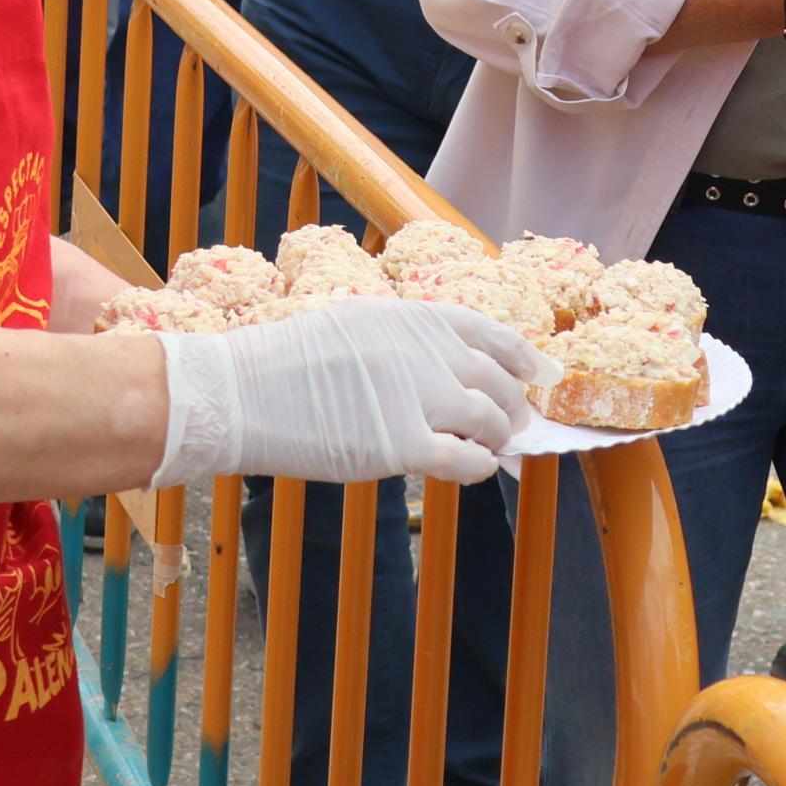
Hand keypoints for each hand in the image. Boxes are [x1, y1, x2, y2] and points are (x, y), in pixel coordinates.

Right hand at [151, 296, 549, 486]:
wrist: (243, 393)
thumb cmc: (287, 364)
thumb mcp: (356, 325)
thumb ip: (407, 345)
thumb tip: (450, 377)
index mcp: (412, 317)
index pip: (491, 332)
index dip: (524, 357)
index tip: (542, 374)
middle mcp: (424, 351)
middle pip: (497, 382)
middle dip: (513, 407)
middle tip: (512, 427)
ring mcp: (417, 397)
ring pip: (491, 421)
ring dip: (498, 438)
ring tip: (490, 449)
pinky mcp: (403, 445)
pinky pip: (468, 460)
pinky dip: (479, 466)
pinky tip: (472, 468)